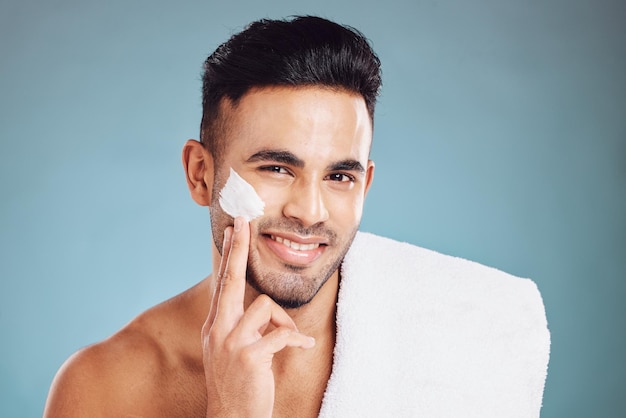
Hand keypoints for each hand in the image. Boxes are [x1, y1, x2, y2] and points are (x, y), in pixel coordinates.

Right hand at [202, 217, 314, 417]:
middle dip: (237, 248)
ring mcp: (230, 342)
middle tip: (242, 221)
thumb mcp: (232, 350)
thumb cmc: (238, 383)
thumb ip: (241, 325)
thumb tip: (262, 307)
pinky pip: (282, 334)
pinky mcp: (249, 356)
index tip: (234, 228)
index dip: (230, 254)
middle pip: (230, 279)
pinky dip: (297, 340)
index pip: (224, 283)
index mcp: (215, 325)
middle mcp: (218, 329)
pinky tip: (303, 348)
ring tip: (289, 340)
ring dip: (284, 323)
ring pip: (265, 307)